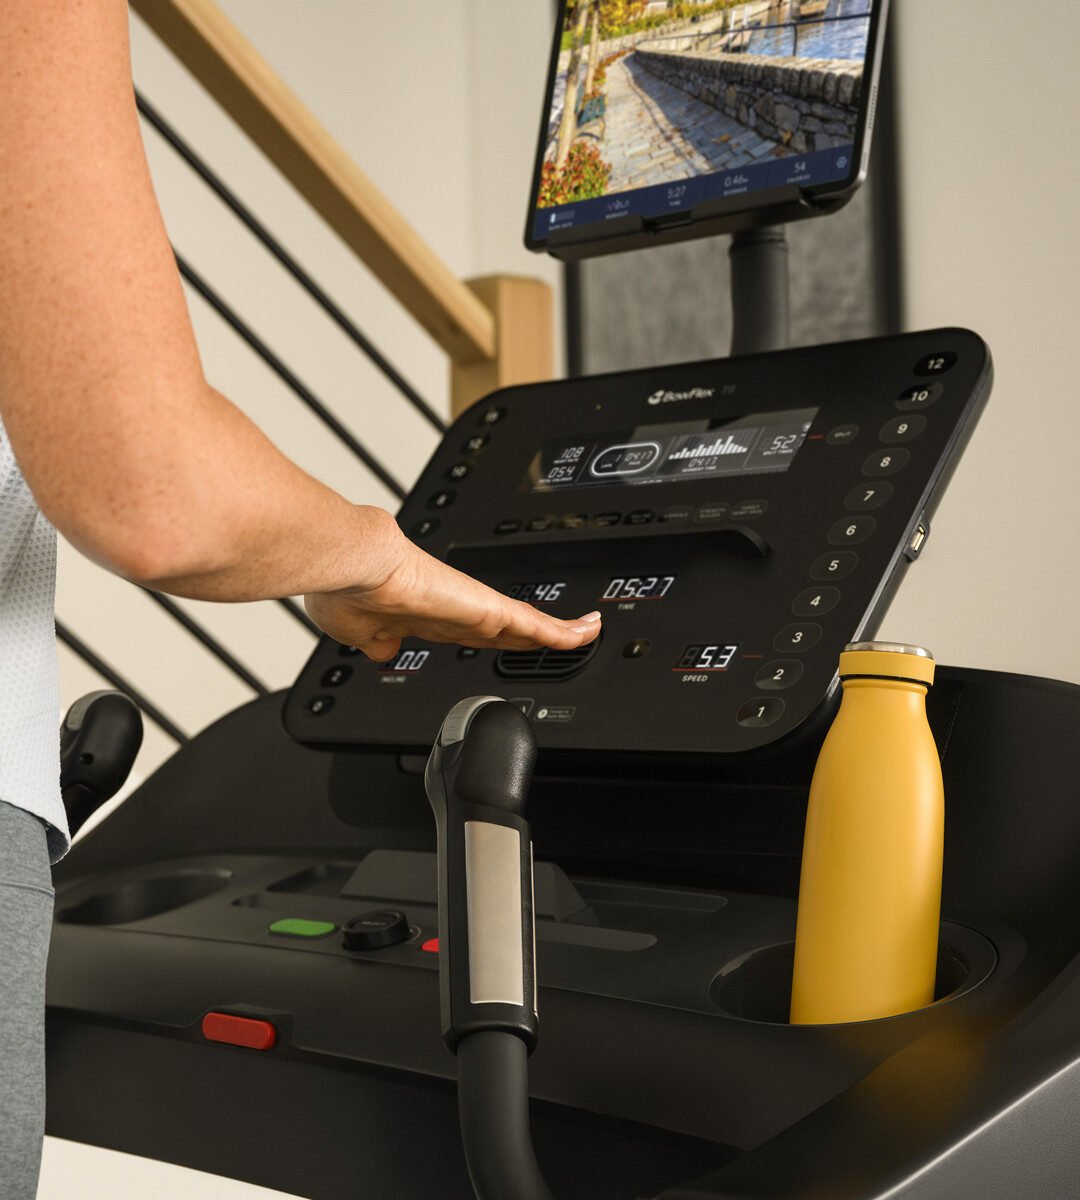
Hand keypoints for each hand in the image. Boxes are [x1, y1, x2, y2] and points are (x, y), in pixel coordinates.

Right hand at [305, 515, 601, 661]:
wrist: (352, 566)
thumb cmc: (347, 587)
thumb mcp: (357, 631)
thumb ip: (375, 641)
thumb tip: (382, 651)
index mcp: (426, 617)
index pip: (470, 630)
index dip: (492, 638)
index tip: (505, 645)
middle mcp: (456, 610)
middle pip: (510, 629)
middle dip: (536, 638)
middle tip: (563, 640)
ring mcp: (475, 608)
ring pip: (529, 625)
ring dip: (558, 632)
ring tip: (586, 633)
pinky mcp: (488, 609)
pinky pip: (537, 626)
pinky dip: (564, 633)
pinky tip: (587, 634)